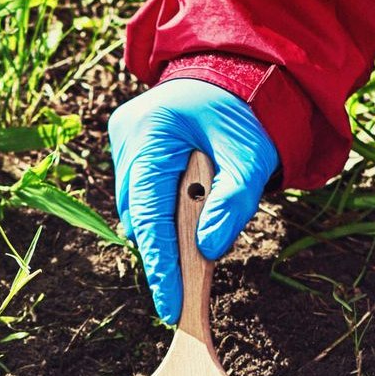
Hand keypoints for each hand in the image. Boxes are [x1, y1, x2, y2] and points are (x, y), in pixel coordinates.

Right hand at [109, 79, 277, 322]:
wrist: (236, 69)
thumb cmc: (246, 109)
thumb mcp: (251, 158)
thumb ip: (232, 204)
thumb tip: (208, 251)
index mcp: (152, 132)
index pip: (150, 213)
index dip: (161, 264)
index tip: (170, 306)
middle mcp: (127, 136)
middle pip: (138, 214)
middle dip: (164, 249)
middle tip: (187, 287)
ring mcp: (124, 140)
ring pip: (137, 207)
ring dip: (165, 228)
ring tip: (196, 236)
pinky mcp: (130, 145)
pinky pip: (141, 191)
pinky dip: (164, 210)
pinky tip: (188, 211)